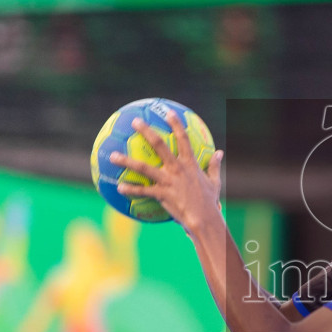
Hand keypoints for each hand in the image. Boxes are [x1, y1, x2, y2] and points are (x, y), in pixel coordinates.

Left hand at [109, 115, 224, 234]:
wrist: (204, 220)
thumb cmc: (210, 202)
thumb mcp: (215, 182)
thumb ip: (214, 166)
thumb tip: (219, 153)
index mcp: (190, 163)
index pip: (183, 138)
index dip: (176, 123)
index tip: (167, 112)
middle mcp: (177, 168)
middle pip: (159, 145)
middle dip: (146, 131)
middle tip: (134, 122)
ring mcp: (168, 181)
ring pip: (143, 167)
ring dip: (126, 161)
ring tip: (112, 156)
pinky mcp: (162, 194)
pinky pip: (142, 191)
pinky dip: (130, 189)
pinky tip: (119, 187)